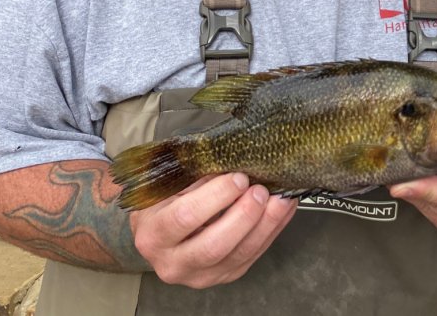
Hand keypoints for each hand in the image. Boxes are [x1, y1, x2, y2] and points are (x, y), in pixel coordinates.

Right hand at [130, 173, 296, 287]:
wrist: (160, 235)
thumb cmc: (165, 204)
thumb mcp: (169, 187)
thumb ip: (197, 177)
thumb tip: (235, 160)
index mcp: (153, 236)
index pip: (185, 218)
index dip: (215, 197)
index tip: (239, 177)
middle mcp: (173, 263)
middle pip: (214, 245)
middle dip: (244, 215)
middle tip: (261, 190)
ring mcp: (200, 276)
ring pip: (238, 255)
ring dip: (266, 224)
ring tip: (281, 198)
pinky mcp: (225, 276)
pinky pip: (253, 255)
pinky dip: (272, 230)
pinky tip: (283, 210)